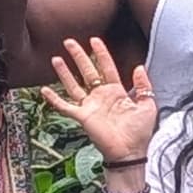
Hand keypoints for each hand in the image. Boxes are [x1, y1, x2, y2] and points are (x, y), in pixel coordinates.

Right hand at [44, 33, 155, 170]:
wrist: (131, 152)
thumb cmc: (140, 132)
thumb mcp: (148, 105)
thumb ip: (144, 86)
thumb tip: (139, 67)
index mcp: (116, 92)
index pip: (107, 67)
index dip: (101, 53)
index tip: (94, 40)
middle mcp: (101, 97)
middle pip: (87, 71)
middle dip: (78, 56)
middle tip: (69, 42)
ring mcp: (90, 106)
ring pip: (73, 85)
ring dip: (64, 72)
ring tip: (56, 58)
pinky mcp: (82, 117)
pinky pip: (65, 106)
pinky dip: (54, 99)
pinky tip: (44, 90)